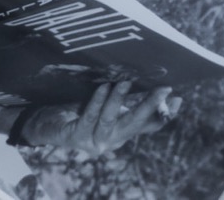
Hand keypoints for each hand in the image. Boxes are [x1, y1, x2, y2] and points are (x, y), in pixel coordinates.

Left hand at [20, 82, 181, 154]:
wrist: (45, 122)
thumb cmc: (78, 109)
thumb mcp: (107, 103)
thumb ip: (128, 99)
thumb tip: (152, 85)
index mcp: (123, 132)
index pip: (150, 125)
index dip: (165, 113)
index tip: (178, 97)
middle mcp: (112, 140)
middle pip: (136, 124)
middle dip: (150, 106)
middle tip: (164, 89)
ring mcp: (94, 141)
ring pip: (112, 122)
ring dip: (120, 101)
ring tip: (126, 82)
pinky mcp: (77, 137)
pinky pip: (90, 118)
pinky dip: (98, 102)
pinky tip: (103, 87)